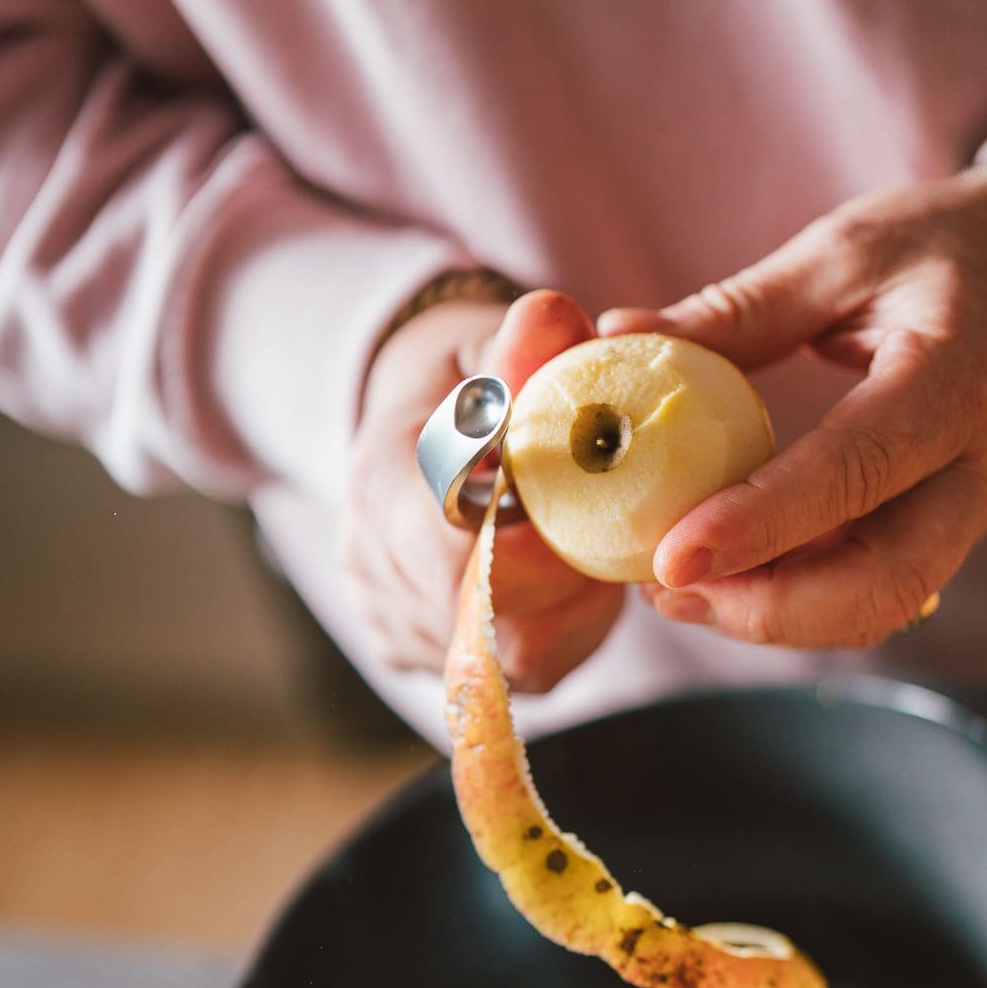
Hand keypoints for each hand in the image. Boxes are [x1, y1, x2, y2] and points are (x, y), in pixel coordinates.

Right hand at [341, 288, 622, 690]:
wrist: (412, 432)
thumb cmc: (462, 383)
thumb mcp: (487, 346)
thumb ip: (523, 345)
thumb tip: (555, 317)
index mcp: (381, 489)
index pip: (457, 557)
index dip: (540, 549)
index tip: (595, 511)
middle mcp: (377, 576)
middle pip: (493, 624)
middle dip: (569, 583)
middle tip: (609, 527)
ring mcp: (400, 627)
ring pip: (516, 660)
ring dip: (573, 609)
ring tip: (587, 545)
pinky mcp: (430, 661)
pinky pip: (518, 670)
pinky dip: (560, 628)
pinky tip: (568, 579)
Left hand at [600, 175, 986, 650]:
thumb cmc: (950, 246)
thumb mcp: (845, 251)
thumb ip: (738, 309)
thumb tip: (619, 335)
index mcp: (958, 375)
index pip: (858, 469)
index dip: (761, 523)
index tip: (672, 558)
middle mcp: (981, 464)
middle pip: (884, 580)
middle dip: (768, 607)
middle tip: (667, 589)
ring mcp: (974, 509)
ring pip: (882, 604)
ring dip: (779, 617)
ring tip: (683, 590)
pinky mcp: (952, 530)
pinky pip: (880, 591)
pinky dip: (803, 600)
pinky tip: (732, 577)